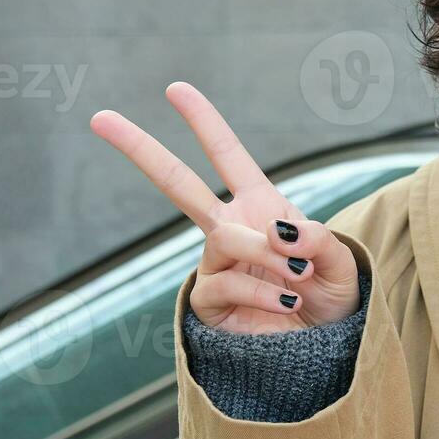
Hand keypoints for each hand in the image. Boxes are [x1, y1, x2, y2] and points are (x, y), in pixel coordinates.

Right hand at [90, 82, 361, 333]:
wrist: (324, 348)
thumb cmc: (330, 296)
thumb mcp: (338, 261)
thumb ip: (316, 240)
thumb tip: (277, 232)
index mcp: (260, 205)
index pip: (226, 155)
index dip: (203, 121)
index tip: (175, 89)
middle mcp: (230, 229)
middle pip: (177, 183)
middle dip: (140, 149)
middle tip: (100, 118)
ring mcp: (216, 265)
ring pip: (223, 238)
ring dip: (261, 253)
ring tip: (296, 276)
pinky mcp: (209, 303)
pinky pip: (222, 283)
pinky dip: (258, 290)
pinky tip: (285, 303)